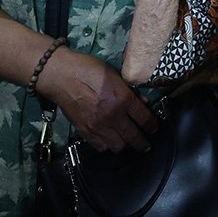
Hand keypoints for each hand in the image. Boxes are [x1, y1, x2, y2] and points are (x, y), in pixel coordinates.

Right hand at [39, 48, 155, 152]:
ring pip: (117, 147)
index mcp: (123, 99)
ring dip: (125, 145)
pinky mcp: (84, 133)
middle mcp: (112, 117)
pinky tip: (110, 140)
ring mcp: (98, 127)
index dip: (152, 125)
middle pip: (133, 137)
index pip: (143, 118)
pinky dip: (107, 146)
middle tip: (146, 145)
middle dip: (142, 143)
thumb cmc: (90, 69)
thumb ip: (130, 90)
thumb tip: (143, 102)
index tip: (154, 129)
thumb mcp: (115, 75)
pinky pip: (100, 147)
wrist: (62, 77)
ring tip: (128, 143)